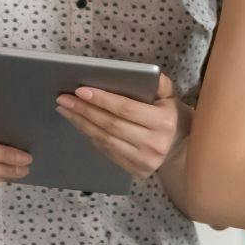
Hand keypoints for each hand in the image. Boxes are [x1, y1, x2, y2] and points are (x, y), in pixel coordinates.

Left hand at [56, 74, 180, 178]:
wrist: (180, 148)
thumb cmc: (170, 116)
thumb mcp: (170, 97)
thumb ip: (159, 83)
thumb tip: (144, 73)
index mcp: (164, 122)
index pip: (126, 109)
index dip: (102, 99)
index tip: (81, 90)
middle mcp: (155, 144)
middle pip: (111, 125)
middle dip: (84, 110)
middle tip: (64, 98)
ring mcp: (144, 160)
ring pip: (105, 139)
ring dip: (81, 123)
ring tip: (66, 109)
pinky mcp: (135, 171)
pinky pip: (106, 151)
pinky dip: (90, 135)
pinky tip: (79, 124)